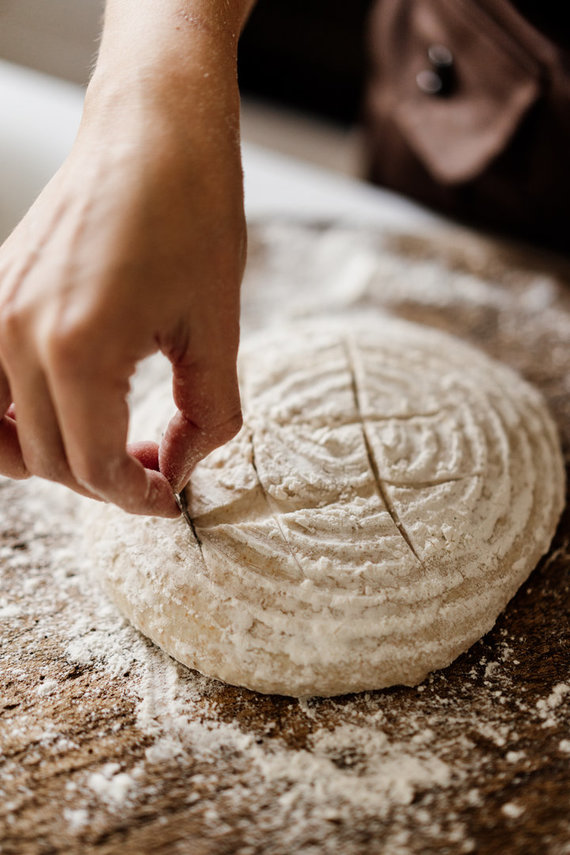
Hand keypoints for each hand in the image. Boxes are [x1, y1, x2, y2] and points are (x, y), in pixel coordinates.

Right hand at [0, 61, 245, 515]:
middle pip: (46, 460)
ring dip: (52, 457)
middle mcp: (16, 335)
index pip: (93, 468)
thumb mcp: (218, 329)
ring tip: (109, 444)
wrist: (155, 129)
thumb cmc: (193, 215)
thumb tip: (183, 468)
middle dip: (105, 481)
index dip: (137, 497)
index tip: (169, 498)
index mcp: (78, 350)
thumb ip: (207, 416)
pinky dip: (17, 416)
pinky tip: (68, 408)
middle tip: (157, 467)